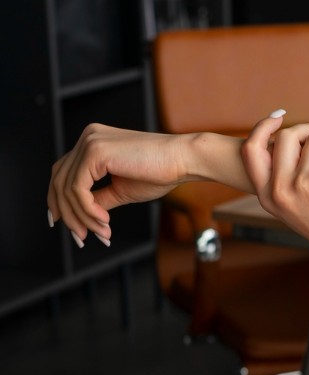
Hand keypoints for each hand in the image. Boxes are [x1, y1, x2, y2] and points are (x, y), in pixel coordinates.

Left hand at [47, 124, 191, 246]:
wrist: (184, 160)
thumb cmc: (161, 172)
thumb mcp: (121, 190)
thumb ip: (97, 198)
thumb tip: (80, 216)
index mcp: (93, 141)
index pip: (63, 172)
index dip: (58, 200)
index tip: (64, 223)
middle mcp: (88, 137)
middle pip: (59, 181)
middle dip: (68, 213)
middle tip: (81, 237)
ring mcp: (90, 142)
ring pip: (67, 188)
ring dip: (82, 216)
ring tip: (101, 231)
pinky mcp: (95, 152)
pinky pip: (78, 189)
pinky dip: (87, 210)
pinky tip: (104, 221)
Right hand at [242, 114, 308, 267]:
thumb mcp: (292, 208)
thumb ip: (284, 181)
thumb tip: (289, 142)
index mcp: (267, 196)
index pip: (251, 150)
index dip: (262, 128)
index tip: (279, 117)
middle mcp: (280, 190)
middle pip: (286, 137)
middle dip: (308, 130)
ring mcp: (303, 183)